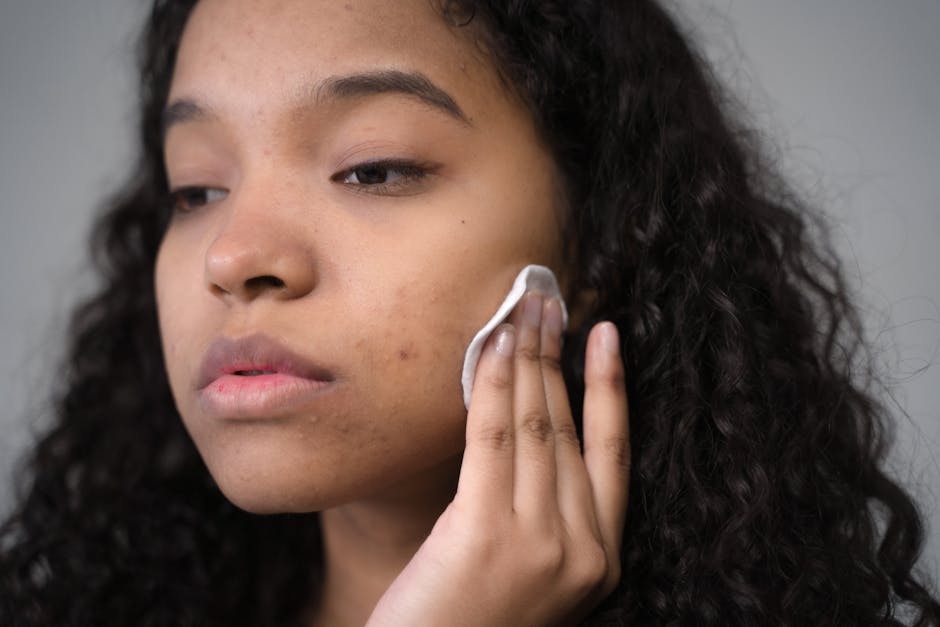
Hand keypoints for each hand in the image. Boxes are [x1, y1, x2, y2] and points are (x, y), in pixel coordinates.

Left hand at [366, 293, 629, 625]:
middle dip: (558, 357)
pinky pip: (495, 441)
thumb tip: (525, 421)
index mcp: (600, 560)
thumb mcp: (523, 569)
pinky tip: (492, 348)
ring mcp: (539, 544)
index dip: (611, 388)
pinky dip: (495, 388)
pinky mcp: (486, 535)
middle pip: (571, 429)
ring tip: (520, 310)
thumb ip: (537, 508)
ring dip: (527, 360)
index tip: (606, 335)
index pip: (615, 453)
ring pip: (538, 426)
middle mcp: (581, 549)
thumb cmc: (465, 623)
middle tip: (547, 302)